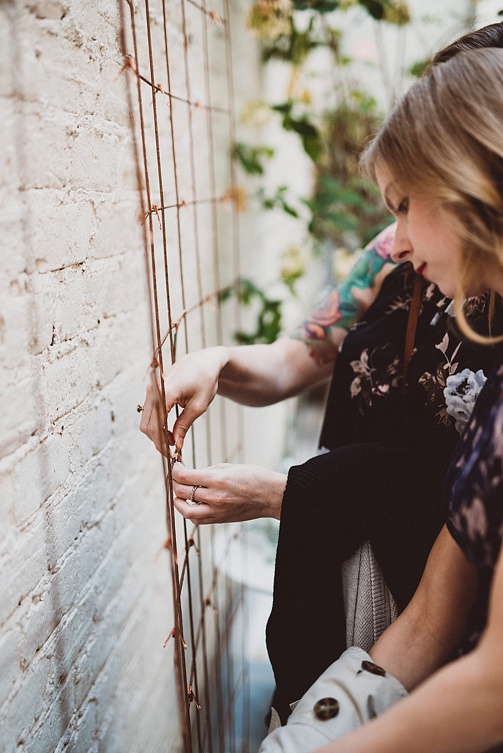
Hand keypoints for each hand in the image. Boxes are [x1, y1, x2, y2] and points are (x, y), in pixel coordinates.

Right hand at [139, 347, 227, 451]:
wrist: (204, 361)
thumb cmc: (205, 381)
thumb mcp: (198, 406)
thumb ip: (184, 426)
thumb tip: (176, 445)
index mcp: (166, 392)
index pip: (156, 425)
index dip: (161, 443)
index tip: (170, 455)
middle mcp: (153, 390)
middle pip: (146, 424)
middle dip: (158, 440)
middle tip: (173, 449)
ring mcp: (151, 390)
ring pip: (146, 420)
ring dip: (157, 433)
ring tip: (173, 439)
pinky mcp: (153, 391)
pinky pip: (149, 412)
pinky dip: (157, 424)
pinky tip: (169, 430)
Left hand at [172, 462, 286, 523]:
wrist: (271, 496)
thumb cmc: (254, 477)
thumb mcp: (229, 467)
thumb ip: (208, 471)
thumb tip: (190, 473)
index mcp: (218, 480)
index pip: (184, 477)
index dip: (176, 470)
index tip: (176, 466)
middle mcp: (215, 497)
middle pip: (182, 492)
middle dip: (176, 482)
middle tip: (178, 477)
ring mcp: (217, 511)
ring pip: (186, 511)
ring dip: (178, 501)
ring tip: (180, 493)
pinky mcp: (220, 520)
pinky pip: (197, 520)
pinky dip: (190, 512)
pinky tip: (192, 504)